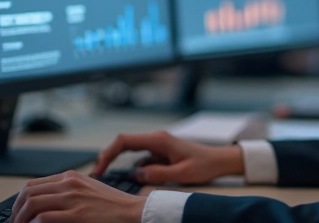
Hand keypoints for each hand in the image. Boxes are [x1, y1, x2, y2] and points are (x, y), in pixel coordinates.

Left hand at [8, 170, 145, 222]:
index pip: (33, 184)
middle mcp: (69, 184)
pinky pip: (44, 217)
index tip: (17, 213)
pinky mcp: (77, 215)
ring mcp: (72, 198)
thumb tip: (47, 201)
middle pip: (28, 193)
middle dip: (16, 210)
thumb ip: (68, 191)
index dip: (19, 200)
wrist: (132, 211)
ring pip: (32, 204)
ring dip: (21, 219)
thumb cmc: (113, 204)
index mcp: (70, 177)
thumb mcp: (88, 189)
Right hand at [91, 130, 243, 184]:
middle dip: (108, 158)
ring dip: (120, 164)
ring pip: (131, 153)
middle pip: (123, 144)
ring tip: (110, 178)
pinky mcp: (160, 153)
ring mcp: (157, 146)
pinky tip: (132, 179)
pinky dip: (133, 169)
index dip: (108, 153)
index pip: (124, 141)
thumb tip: (136, 175)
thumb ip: (158, 174)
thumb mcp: (182, 173)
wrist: (220, 160)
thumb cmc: (204, 164)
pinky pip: (141, 159)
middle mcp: (155, 139)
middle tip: (98, 174)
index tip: (100, 168)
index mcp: (158, 140)